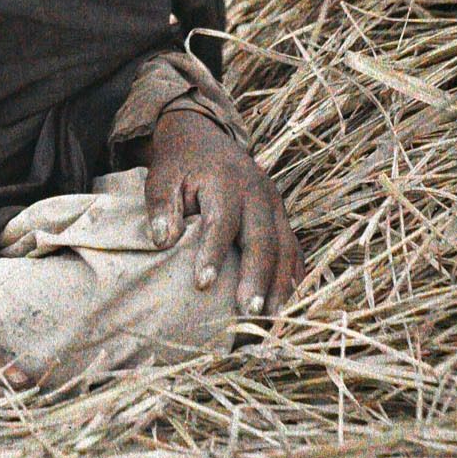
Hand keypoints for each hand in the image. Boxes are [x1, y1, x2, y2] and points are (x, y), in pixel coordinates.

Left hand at [144, 109, 299, 317]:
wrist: (204, 137)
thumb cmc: (180, 164)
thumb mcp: (162, 177)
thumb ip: (161, 206)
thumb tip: (162, 240)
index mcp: (226, 181)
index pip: (222, 221)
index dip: (213, 253)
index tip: (202, 284)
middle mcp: (258, 192)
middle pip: (263, 239)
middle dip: (257, 278)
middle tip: (248, 313)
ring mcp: (276, 204)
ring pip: (286, 248)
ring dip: (280, 285)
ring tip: (270, 321)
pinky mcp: (283, 216)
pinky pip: (294, 249)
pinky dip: (293, 277)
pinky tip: (286, 305)